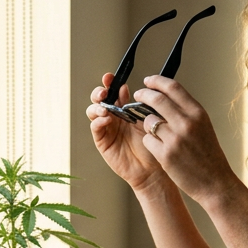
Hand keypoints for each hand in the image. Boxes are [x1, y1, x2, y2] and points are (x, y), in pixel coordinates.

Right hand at [86, 72, 166, 189]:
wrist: (153, 169)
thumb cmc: (154, 145)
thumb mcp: (149, 120)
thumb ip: (139, 105)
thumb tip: (130, 88)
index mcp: (125, 109)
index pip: (114, 91)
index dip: (110, 83)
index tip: (110, 77)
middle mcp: (114, 116)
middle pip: (99, 99)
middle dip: (99, 92)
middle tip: (105, 91)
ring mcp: (107, 128)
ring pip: (93, 111)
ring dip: (97, 106)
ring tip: (106, 107)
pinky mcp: (102, 141)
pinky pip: (95, 128)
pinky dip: (99, 121)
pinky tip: (107, 119)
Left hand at [132, 75, 241, 205]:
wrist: (215, 182)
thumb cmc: (209, 155)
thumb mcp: (203, 126)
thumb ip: (186, 111)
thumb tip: (163, 96)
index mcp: (198, 113)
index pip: (173, 87)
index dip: (157, 81)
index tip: (148, 80)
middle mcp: (187, 123)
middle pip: (156, 99)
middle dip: (143, 94)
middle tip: (138, 95)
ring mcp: (175, 139)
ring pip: (148, 121)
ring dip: (147, 124)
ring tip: (156, 133)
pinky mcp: (165, 155)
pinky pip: (147, 140)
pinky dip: (149, 142)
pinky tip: (159, 149)